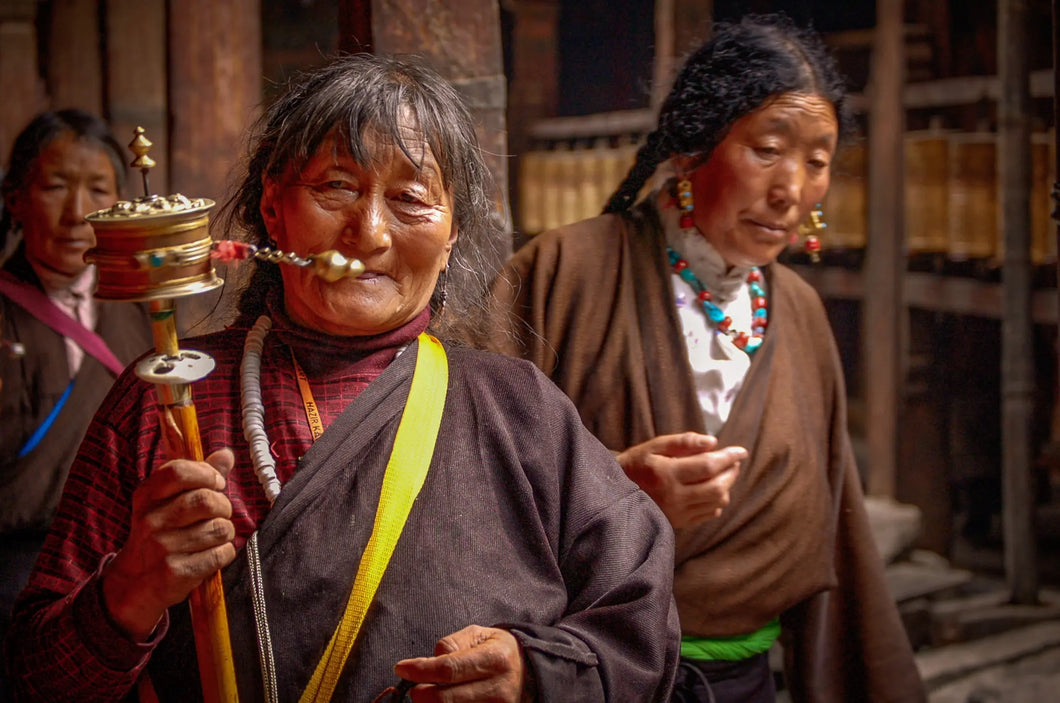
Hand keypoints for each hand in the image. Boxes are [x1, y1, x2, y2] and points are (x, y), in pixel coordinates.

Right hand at [102, 448, 235, 640]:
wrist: (134, 584)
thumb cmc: (161, 535)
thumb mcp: (168, 502)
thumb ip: (199, 477)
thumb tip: (226, 454)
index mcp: (146, 497)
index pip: (178, 471)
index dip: (206, 474)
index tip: (216, 484)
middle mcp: (150, 520)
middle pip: (206, 499)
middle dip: (223, 506)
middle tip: (219, 514)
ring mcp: (162, 547)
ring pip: (219, 528)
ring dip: (225, 532)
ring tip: (213, 537)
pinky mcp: (175, 572)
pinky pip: (221, 554)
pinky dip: (224, 554)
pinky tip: (211, 556)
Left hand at [393, 625, 525, 701]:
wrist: (530, 672)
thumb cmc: (499, 650)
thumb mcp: (480, 634)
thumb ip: (453, 643)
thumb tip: (430, 660)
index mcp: (494, 660)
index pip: (449, 669)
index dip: (421, 670)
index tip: (402, 668)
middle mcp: (497, 688)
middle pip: (446, 698)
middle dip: (421, 693)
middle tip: (413, 686)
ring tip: (430, 691)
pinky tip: (442, 700)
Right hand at [617, 432, 745, 528]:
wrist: (615, 493)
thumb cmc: (636, 464)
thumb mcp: (655, 446)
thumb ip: (683, 442)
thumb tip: (713, 442)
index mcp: (667, 474)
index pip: (708, 466)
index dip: (729, 457)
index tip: (742, 451)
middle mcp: (674, 497)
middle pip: (717, 487)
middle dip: (731, 473)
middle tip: (733, 462)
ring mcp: (677, 513)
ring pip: (716, 502)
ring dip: (726, 487)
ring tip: (723, 474)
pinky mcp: (679, 523)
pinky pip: (708, 515)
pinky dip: (716, 501)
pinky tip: (710, 490)